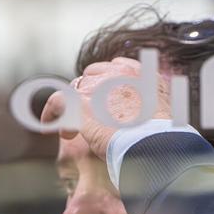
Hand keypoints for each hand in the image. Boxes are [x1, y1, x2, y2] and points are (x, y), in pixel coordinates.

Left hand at [41, 56, 171, 159]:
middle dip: (89, 95)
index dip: (107, 86)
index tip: (105, 101)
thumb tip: (148, 117)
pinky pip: (58, 101)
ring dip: (74, 108)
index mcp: (142, 74)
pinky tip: (49, 127)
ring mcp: (98, 87)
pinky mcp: (81, 104)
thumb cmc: (163, 137)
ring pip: (76, 88)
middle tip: (90, 118)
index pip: (116, 69)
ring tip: (72, 131)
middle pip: (92, 76)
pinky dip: (51, 112)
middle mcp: (119, 73)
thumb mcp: (165, 113)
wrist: (155, 144)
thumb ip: (152, 106)